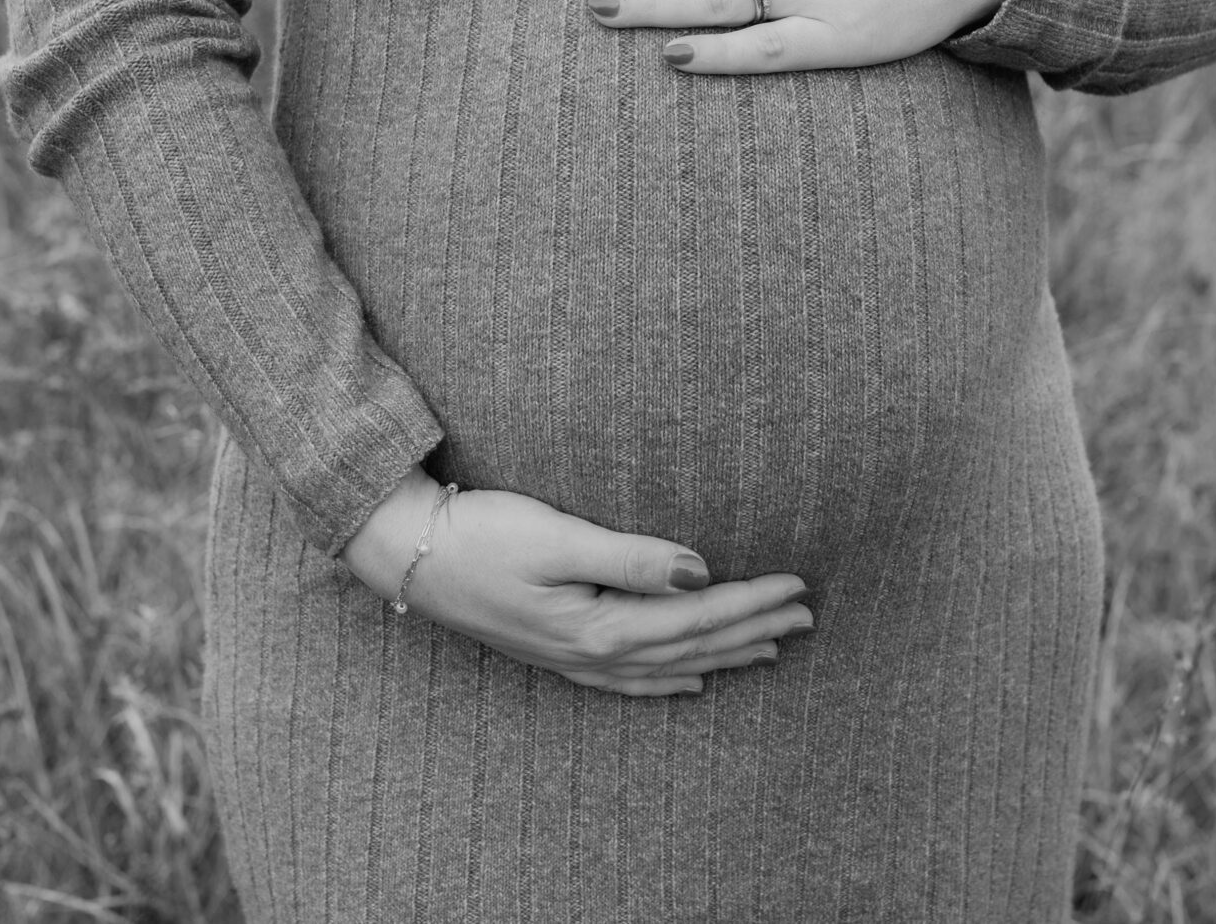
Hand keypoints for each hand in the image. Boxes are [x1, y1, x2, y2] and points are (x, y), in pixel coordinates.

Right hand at [343, 470, 814, 696]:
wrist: (409, 555)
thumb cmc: (480, 535)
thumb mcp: (556, 537)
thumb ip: (630, 557)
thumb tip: (699, 572)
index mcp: (600, 626)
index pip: (697, 617)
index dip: (751, 602)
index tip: (799, 585)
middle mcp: (592, 653)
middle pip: (692, 647)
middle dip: (753, 630)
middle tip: (807, 616)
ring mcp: (572, 659)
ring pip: (668, 666)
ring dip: (722, 655)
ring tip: (770, 647)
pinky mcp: (555, 650)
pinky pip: (629, 679)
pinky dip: (669, 678)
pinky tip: (691, 678)